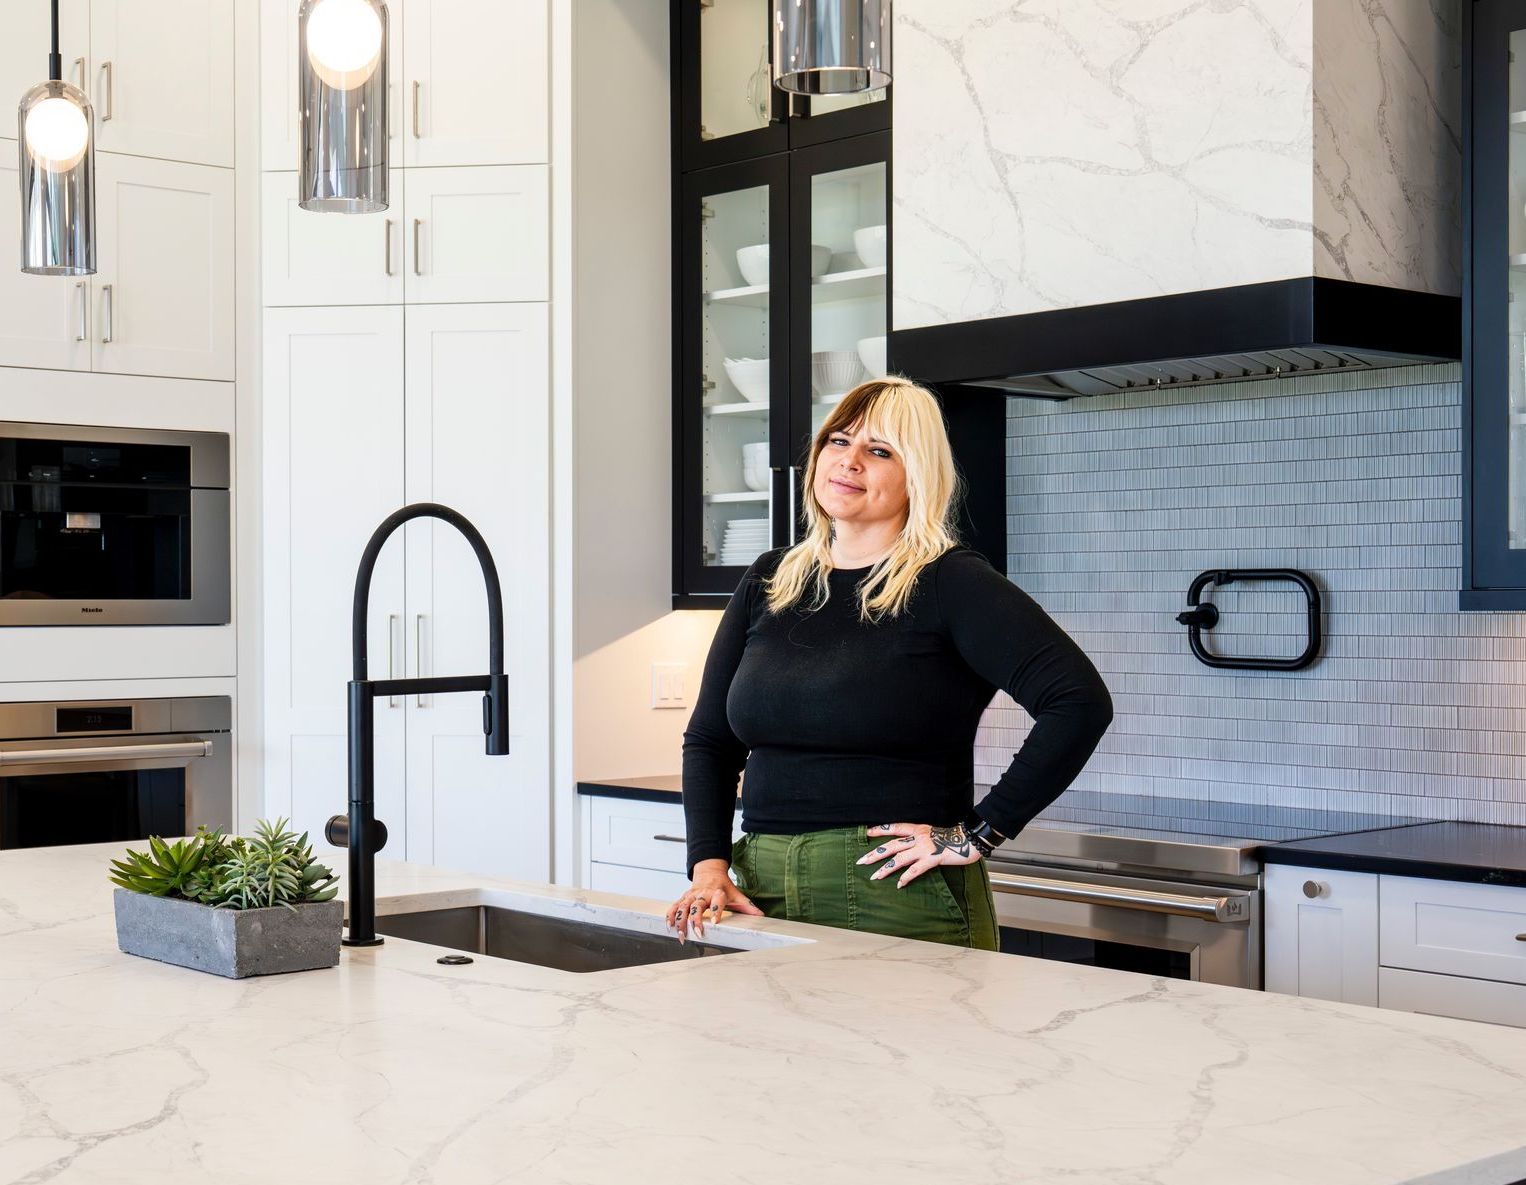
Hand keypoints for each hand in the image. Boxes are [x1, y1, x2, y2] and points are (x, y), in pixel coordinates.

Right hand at [666, 858, 762, 943]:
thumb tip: (761, 916)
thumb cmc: (724, 886)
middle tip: (696, 933)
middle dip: (695, 920)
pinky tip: (669, 926)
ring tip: (680, 934)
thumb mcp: (736, 894)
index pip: (717, 901)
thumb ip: (747, 906)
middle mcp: (703, 893)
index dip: (716, 911)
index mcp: (717, 892)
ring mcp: (692, 895)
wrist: (710, 871)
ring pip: (683, 907)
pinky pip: (675, 906)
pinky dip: (671, 915)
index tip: (715, 923)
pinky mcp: (684, 897)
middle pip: (697, 906)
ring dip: (680, 921)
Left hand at [857, 822, 981, 887]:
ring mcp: (925, 848)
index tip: (866, 832)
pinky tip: (899, 884)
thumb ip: (921, 838)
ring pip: (900, 858)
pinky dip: (906, 877)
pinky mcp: (932, 859)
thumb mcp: (934, 833)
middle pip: (892, 845)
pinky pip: (915, 870)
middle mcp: (918, 837)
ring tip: (875, 876)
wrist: (971, 838)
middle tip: (861, 860)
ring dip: (886, 868)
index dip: (880, 830)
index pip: (895, 827)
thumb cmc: (954, 837)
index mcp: (918, 829)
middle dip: (875, 853)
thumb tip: (911, 845)